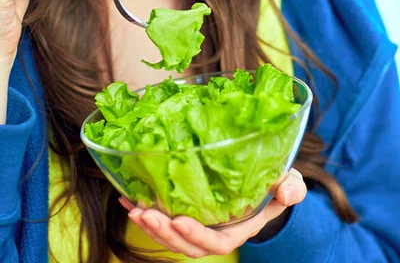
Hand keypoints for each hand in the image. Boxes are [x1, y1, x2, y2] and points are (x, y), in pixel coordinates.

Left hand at [119, 168, 306, 258]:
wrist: (263, 182)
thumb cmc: (276, 184)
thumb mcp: (289, 184)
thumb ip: (290, 189)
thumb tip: (288, 190)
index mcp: (238, 229)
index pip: (217, 241)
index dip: (197, 236)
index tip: (179, 221)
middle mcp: (216, 232)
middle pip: (187, 244)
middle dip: (165, 233)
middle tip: (146, 215)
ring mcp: (199, 225)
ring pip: (171, 237)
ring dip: (151, 227)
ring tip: (134, 210)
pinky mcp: (185, 213)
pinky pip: (163, 221)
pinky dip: (144, 214)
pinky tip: (128, 201)